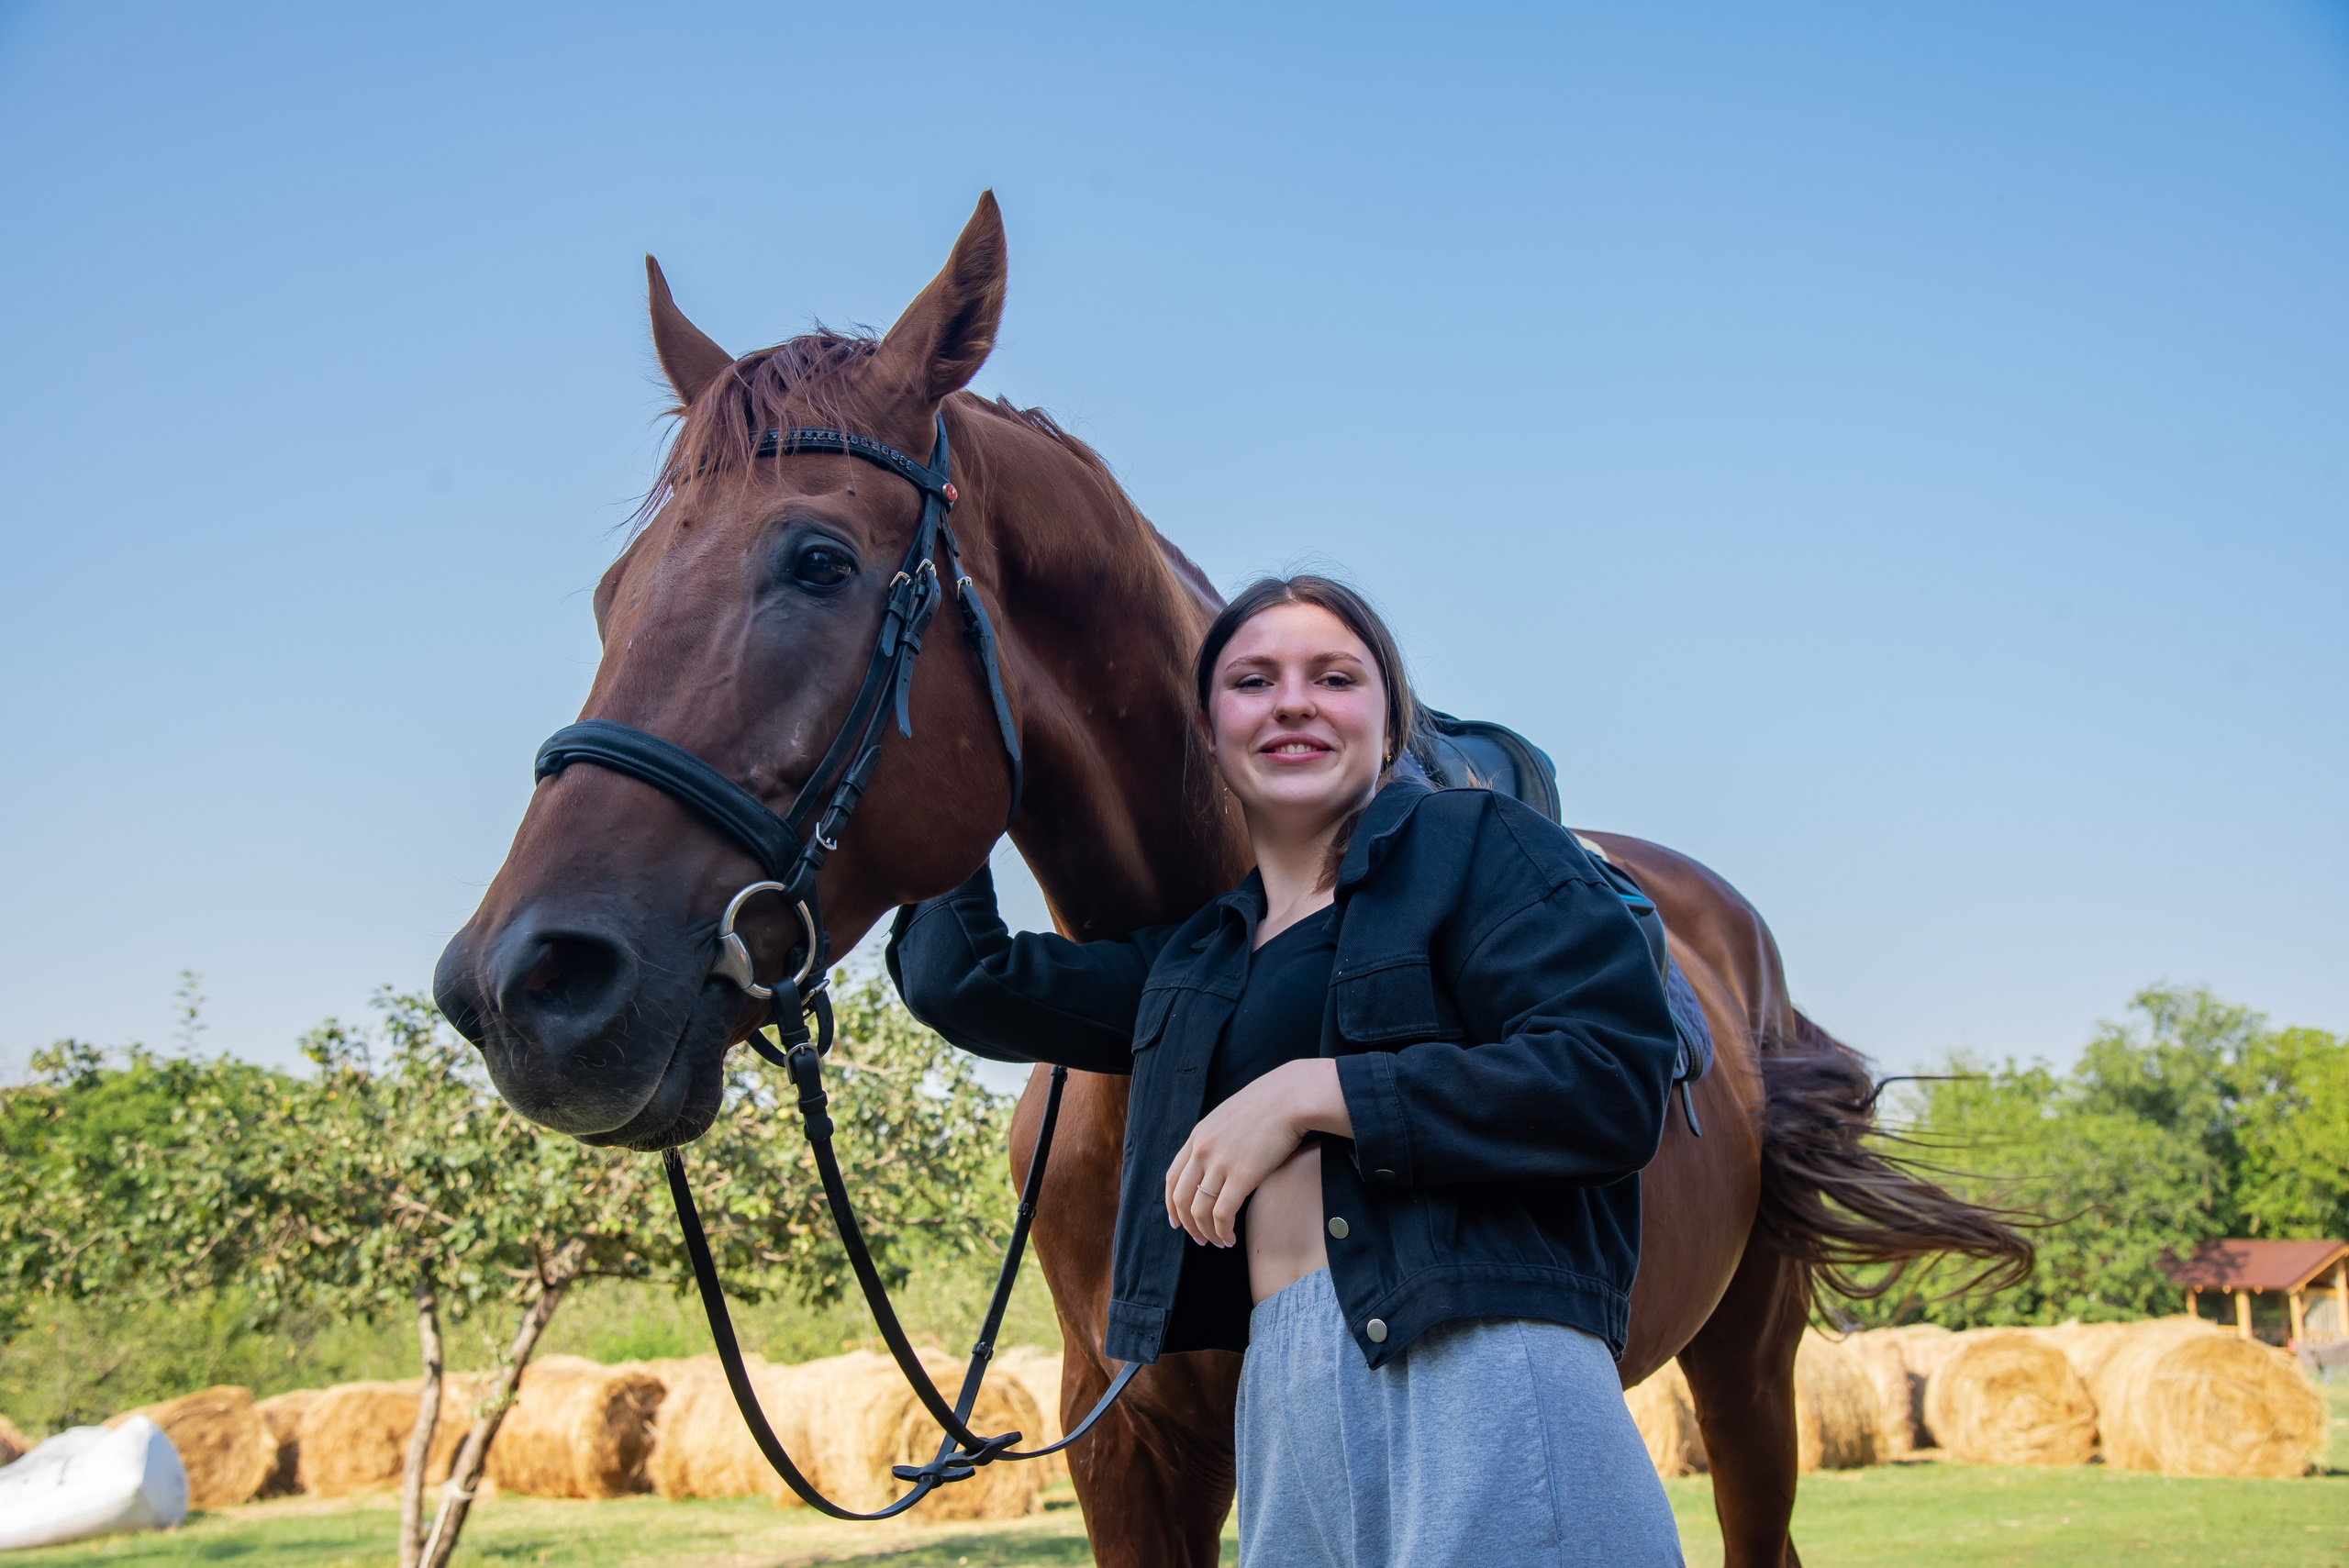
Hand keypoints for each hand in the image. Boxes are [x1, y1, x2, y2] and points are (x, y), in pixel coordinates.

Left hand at [1164, 1058, 1351, 1247]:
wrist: (1291, 1097)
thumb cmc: (1270, 1105)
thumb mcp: (1230, 1117)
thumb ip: (1217, 1139)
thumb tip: (1218, 1161)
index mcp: (1198, 1136)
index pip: (1172, 1178)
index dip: (1171, 1204)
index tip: (1176, 1221)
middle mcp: (1202, 1150)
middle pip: (1181, 1198)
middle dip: (1187, 1225)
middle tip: (1199, 1239)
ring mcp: (1219, 1163)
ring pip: (1199, 1211)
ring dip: (1207, 1233)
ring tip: (1218, 1242)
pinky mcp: (1241, 1175)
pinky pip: (1222, 1214)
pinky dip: (1223, 1232)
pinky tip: (1231, 1238)